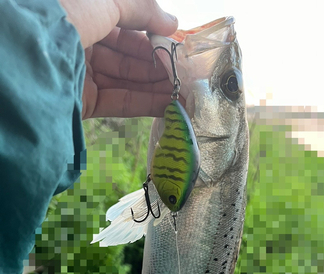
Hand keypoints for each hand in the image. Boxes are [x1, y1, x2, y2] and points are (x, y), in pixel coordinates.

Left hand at [59, 0, 178, 118]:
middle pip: (127, 56)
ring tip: (184, 91)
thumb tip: (172, 22)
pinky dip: (145, 103)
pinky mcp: (83, 103)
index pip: (123, 25)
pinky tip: (169, 104)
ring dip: (156, 85)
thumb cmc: (65, 11)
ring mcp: (81, 75)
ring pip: (126, 80)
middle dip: (157, 63)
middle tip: (184, 72)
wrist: (29, 52)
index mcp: (81, 13)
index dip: (151, 34)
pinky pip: (119, 102)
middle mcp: (80, 43)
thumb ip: (142, 8)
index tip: (176, 43)